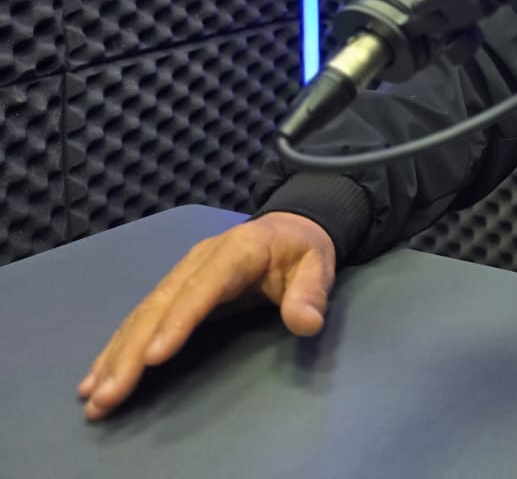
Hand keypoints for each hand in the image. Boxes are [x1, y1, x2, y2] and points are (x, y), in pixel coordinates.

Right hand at [77, 212, 335, 420]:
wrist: (289, 226)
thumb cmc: (302, 250)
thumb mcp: (318, 266)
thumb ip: (311, 294)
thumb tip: (307, 323)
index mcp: (236, 252)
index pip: (203, 288)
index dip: (177, 321)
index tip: (153, 357)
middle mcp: (199, 261)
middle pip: (160, 306)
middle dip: (131, 352)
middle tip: (108, 393)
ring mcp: (182, 274)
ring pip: (142, 315)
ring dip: (116, 355)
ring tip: (93, 393)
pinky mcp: (174, 288)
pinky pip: (142, 318)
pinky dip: (118, 347)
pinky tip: (98, 374)